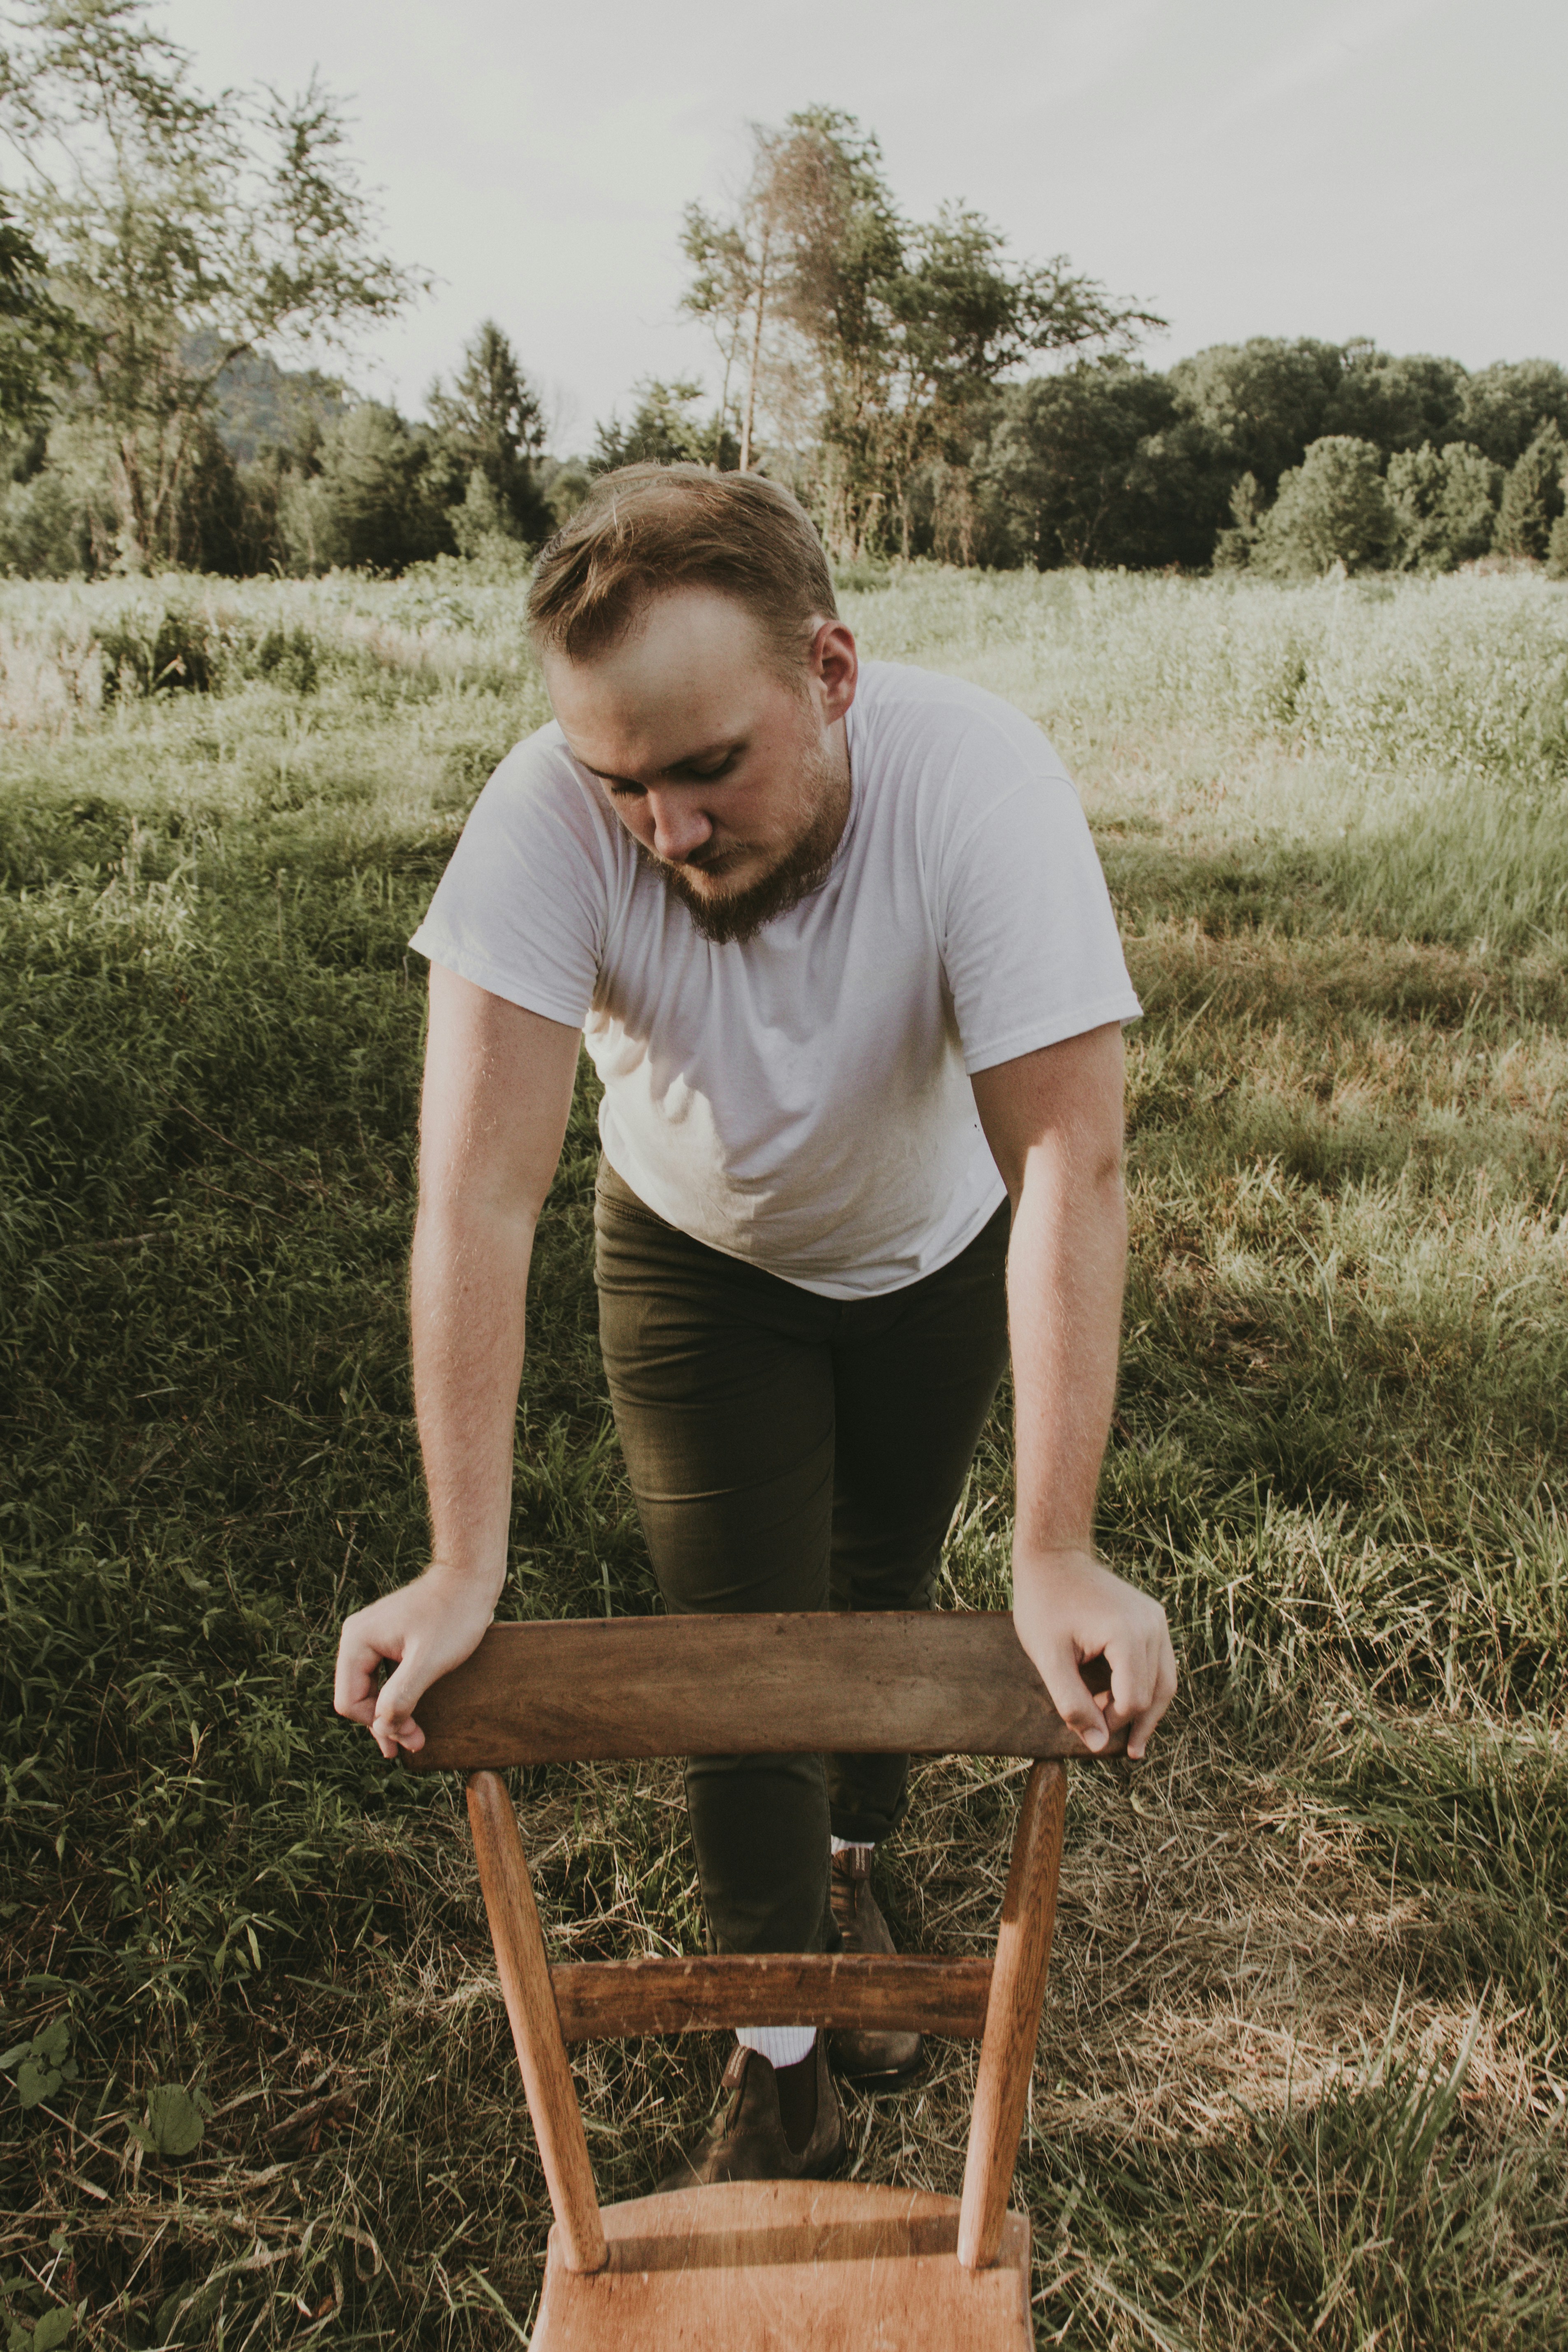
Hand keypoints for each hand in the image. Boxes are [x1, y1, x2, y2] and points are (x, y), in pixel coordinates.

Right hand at [334, 1562, 504, 1758]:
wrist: (471, 1578)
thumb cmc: (453, 1616)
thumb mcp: (428, 1662)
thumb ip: (400, 1696)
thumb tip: (382, 1728)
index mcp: (357, 1642)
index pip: (350, 1701)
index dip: (377, 1726)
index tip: (410, 1738)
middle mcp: (356, 1638)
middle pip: (357, 1697)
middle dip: (384, 1723)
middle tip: (415, 1744)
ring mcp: (371, 1636)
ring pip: (370, 1688)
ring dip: (390, 1712)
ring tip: (413, 1736)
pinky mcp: (388, 1638)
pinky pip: (383, 1675)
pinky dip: (396, 1695)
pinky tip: (409, 1710)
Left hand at [1012, 1544, 1175, 1759]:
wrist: (1054, 1556)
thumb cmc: (1044, 1604)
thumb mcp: (1048, 1658)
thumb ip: (1072, 1703)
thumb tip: (1097, 1745)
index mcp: (1127, 1634)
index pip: (1132, 1700)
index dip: (1112, 1723)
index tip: (1087, 1729)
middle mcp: (1152, 1625)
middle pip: (1155, 1693)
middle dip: (1133, 1721)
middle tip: (1120, 1749)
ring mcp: (1157, 1619)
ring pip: (1165, 1680)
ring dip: (1148, 1710)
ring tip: (1134, 1740)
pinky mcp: (1153, 1617)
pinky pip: (1160, 1662)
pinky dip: (1148, 1686)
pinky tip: (1131, 1704)